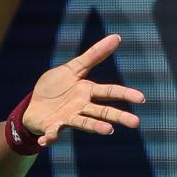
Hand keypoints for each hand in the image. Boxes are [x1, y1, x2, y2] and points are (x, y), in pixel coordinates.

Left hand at [24, 34, 142, 144]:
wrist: (34, 104)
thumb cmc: (56, 87)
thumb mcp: (73, 68)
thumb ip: (93, 55)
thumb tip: (117, 37)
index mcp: (88, 92)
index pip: (110, 92)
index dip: (125, 94)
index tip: (142, 98)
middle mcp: (82, 107)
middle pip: (103, 111)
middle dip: (119, 116)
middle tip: (136, 123)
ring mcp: (68, 118)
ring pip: (85, 123)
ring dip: (96, 126)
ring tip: (108, 130)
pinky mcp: (51, 127)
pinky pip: (52, 133)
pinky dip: (50, 137)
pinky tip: (47, 140)